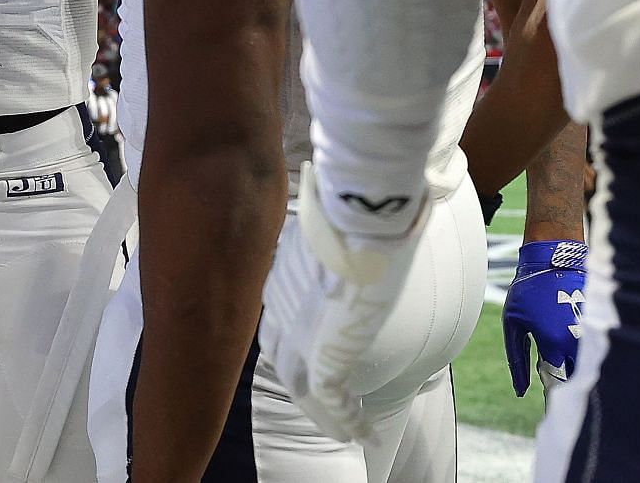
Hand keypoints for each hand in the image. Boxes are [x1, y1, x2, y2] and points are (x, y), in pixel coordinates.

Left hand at [260, 162, 420, 442]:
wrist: (357, 214)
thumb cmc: (347, 205)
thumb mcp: (325, 220)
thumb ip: (325, 231)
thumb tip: (338, 214)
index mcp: (281, 276)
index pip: (277, 319)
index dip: (290, 339)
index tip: (307, 351)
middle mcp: (282, 307)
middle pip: (281, 357)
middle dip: (300, 382)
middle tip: (321, 403)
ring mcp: (301, 332)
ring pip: (300, 384)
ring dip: (320, 411)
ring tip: (342, 429)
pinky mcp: (326, 351)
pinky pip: (331, 397)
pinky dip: (346, 419)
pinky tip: (362, 433)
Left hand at [502, 239, 585, 395]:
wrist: (553, 259)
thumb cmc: (529, 290)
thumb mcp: (512, 323)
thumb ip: (516, 359)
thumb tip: (520, 390)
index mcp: (553, 343)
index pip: (558, 384)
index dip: (552, 391)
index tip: (549, 395)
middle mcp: (576, 341)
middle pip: (578, 379)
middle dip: (569, 385)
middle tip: (558, 377)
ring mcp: (590, 332)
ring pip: (590, 365)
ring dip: (580, 369)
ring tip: (567, 360)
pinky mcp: (598, 324)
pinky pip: (597, 349)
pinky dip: (589, 354)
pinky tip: (577, 346)